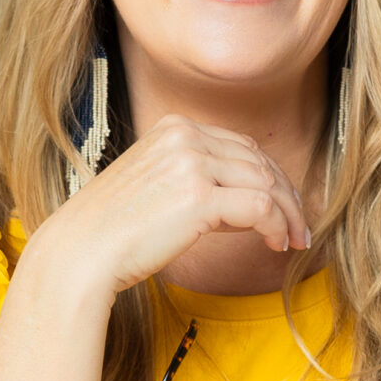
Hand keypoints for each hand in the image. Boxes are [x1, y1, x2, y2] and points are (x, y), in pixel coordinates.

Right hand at [23, 114, 311, 304]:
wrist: (81, 252)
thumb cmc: (114, 230)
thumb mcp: (157, 186)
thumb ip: (198, 180)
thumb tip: (249, 202)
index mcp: (174, 127)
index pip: (241, 146)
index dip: (270, 177)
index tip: (283, 206)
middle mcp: (185, 136)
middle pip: (259, 162)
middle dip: (286, 196)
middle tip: (299, 228)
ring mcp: (192, 162)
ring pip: (266, 183)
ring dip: (287, 215)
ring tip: (292, 241)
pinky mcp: (199, 196)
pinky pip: (260, 208)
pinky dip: (277, 226)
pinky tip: (276, 245)